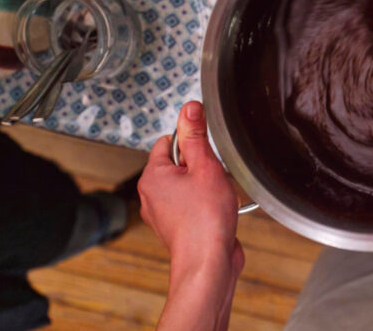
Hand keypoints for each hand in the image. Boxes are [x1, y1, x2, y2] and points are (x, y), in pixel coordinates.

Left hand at [138, 101, 243, 329]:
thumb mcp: (205, 166)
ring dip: (207, 187)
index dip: (191, 142)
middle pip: (181, 164)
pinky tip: (219, 212)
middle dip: (202, 167)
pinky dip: (208, 205)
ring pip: (190, 185)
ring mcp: (164, 213)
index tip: (207, 150)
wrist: (208, 264)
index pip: (169, 142)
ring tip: (217, 197)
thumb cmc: (204, 220)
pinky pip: (194, 205)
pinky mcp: (178, 227)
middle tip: (214, 177)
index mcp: (152, 176)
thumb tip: (190, 109)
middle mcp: (152, 195)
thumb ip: (196, 136)